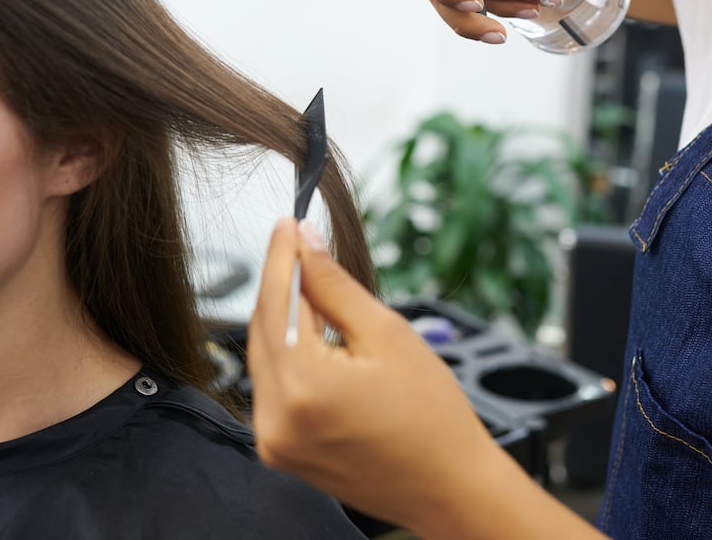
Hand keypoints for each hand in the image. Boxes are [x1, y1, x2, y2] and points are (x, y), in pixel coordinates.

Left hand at [247, 219, 500, 531]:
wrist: (449, 488)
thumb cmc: (433, 416)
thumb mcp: (388, 334)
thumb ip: (335, 286)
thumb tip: (304, 242)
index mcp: (303, 387)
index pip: (276, 301)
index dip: (280, 255)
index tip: (286, 222)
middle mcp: (274, 418)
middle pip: (262, 328)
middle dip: (280, 284)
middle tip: (300, 246)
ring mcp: (272, 440)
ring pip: (263, 356)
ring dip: (283, 320)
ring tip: (315, 292)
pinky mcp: (278, 452)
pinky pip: (270, 388)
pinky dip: (287, 357)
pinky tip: (314, 338)